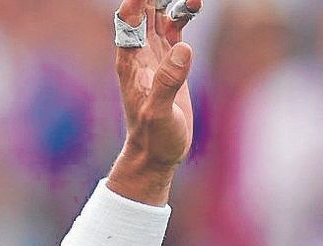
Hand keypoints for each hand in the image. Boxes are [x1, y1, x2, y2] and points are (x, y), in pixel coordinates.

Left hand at [107, 0, 201, 204]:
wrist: (156, 152)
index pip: (128, 21)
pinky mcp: (170, 60)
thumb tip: (184, 48)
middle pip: (142, 12)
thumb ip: (169, 81)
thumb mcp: (160, 112)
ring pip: (158, 14)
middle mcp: (138, 54)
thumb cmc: (154, 136)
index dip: (137, 2)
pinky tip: (195, 4)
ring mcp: (154, 54)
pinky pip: (174, 26)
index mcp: (129, 62)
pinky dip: (183, 12)